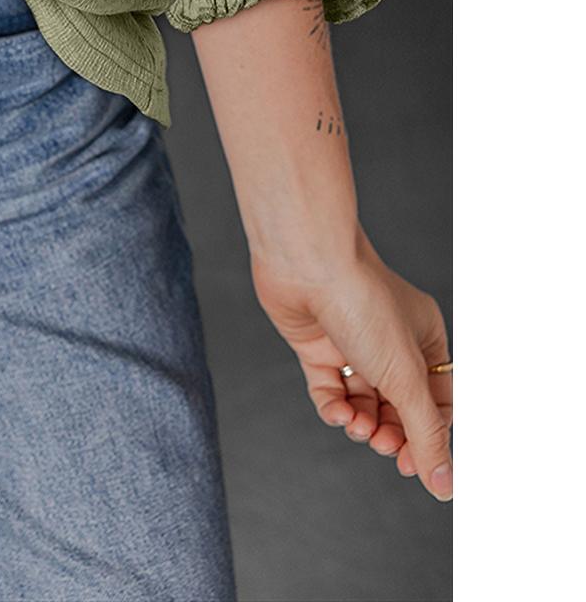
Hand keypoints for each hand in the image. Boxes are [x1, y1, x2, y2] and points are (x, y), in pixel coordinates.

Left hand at [252, 227, 452, 502]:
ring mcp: (352, 342)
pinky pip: (330, 389)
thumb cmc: (362, 302)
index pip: (436, 401)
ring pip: (364, 401)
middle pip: (398, 405)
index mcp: (424, 339)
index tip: (417, 466)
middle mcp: (389, 340)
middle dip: (392, 432)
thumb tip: (443, 484)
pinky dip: (334, 408)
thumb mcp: (405, 377)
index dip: (428, 436)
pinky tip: (338, 413)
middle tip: (385, 447)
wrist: (305, 263)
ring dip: (363, 423)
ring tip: (360, 428)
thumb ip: (425, 434)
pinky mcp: (318, 345)